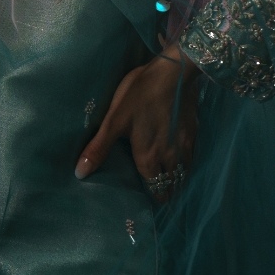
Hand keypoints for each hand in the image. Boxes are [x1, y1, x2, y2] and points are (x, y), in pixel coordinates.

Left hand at [75, 45, 199, 195]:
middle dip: (165, 191)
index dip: (152, 198)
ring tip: (167, 179)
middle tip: (156, 192)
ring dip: (176, 179)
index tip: (147, 202)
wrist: (174, 72)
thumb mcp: (114, 120)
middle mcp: (170, 158)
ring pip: (183, 173)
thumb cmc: (140, 95)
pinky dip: (186, 164)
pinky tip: (180, 158)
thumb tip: (80, 174)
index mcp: (149, 158)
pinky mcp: (194, 132)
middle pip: (171, 185)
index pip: (155, 191)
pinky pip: (192, 158)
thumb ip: (99, 148)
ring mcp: (185, 146)